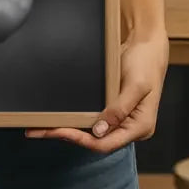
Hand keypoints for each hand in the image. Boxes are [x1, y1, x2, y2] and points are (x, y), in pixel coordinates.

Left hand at [25, 29, 168, 151]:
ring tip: (44, 126)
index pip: (106, 144)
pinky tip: (61, 117)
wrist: (147, 45)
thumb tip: (99, 131)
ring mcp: (121, 119)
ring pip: (93, 132)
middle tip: (41, 130)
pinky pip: (94, 119)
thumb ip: (119, 109)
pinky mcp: (113, 109)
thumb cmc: (145, 63)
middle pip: (96, 140)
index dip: (81, 140)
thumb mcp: (135, 85)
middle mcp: (130, 127)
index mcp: (140, 127)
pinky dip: (78, 119)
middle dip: (69, 136)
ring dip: (70, 129)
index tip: (60, 132)